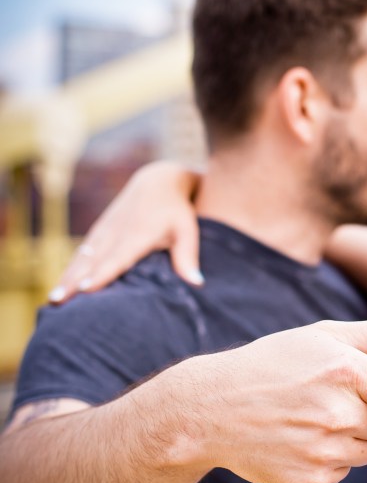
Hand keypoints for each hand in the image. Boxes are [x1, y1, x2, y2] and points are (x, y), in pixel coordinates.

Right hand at [50, 161, 201, 302]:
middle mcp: (117, 232)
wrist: (158, 180)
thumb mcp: (187, 231)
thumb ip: (188, 257)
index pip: (118, 258)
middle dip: (74, 281)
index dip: (102, 273)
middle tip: (58, 301)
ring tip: (54, 300)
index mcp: (138, 234)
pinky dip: (71, 268)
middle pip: (93, 261)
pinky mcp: (100, 230)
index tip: (86, 289)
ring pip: (83, 257)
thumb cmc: (177, 210)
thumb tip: (197, 284)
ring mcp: (105, 230)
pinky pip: (82, 252)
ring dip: (67, 278)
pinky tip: (62, 285)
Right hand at [177, 304, 366, 482]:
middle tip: (331, 400)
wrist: (208, 408)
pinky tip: (298, 440)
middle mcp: (337, 410)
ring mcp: (322, 448)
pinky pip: (343, 473)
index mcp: (347, 370)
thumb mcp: (323, 337)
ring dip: (352, 439)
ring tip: (309, 419)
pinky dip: (330, 461)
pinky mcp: (308, 478)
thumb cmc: (273, 363)